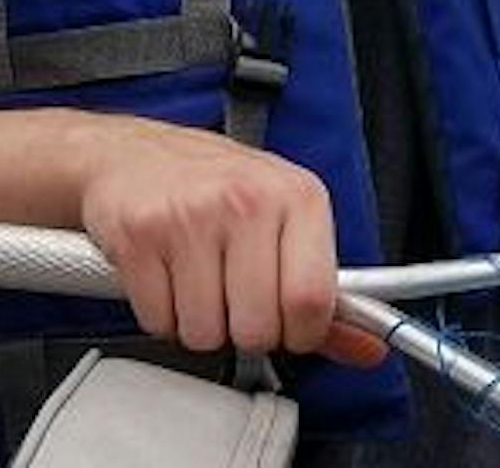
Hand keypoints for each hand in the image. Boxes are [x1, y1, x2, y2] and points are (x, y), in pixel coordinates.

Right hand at [77, 115, 385, 367]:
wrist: (131, 153)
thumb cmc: (215, 184)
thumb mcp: (286, 219)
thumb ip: (327, 292)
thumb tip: (368, 346)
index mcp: (298, 196)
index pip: (312, 300)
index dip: (301, 332)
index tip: (289, 324)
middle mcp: (247, 200)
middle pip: (257, 329)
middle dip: (244, 328)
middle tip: (234, 294)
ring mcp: (191, 215)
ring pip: (206, 332)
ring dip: (199, 322)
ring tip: (198, 279)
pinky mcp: (141, 235)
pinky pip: (160, 322)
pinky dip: (161, 314)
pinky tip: (166, 275)